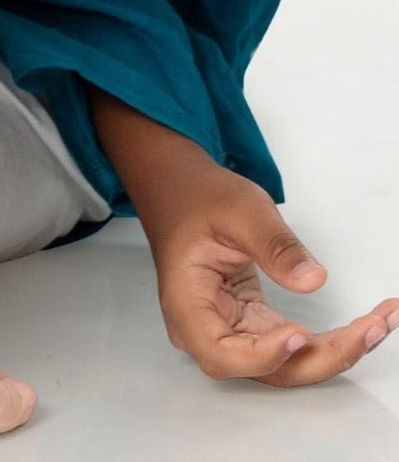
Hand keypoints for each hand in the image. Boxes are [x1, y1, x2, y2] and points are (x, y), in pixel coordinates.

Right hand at [94, 91, 398, 385]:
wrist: (182, 191)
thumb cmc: (198, 198)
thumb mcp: (239, 209)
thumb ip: (274, 245)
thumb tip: (313, 280)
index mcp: (187, 302)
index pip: (222, 353)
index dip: (264, 356)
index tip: (301, 334)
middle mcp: (205, 328)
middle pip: (265, 368)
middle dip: (322, 356)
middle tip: (369, 329)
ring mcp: (230, 331)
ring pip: (285, 363)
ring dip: (334, 351)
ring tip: (377, 325)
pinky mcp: (251, 326)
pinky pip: (291, 345)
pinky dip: (328, 340)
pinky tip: (362, 326)